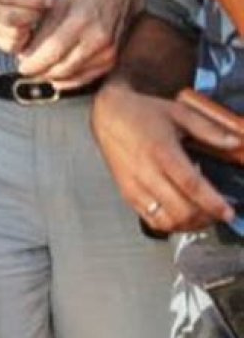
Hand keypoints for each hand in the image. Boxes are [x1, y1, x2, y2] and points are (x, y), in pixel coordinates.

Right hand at [0, 0, 52, 54]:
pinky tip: (28, 25)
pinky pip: (11, 46)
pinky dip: (25, 38)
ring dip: (30, 27)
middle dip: (34, 15)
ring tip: (35, 14)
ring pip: (12, 35)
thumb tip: (49, 1)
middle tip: (43, 7)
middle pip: (9, 18)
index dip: (34, 0)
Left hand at [16, 0, 144, 87]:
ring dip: (51, 76)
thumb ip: (44, 28)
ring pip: (71, 77)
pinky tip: (56, 75)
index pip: (53, 50)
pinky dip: (67, 79)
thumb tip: (26, 53)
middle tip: (27, 67)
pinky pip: (84, 79)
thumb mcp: (61, 2)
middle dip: (39, 71)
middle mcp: (97, 41)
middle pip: (61, 68)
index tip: (21, 65)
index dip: (34, 62)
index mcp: (82, 21)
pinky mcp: (111, 62)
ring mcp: (107, 54)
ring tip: (39, 68)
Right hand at [91, 83, 240, 231]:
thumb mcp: (178, 112)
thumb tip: (234, 142)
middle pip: (180, 210)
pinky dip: (171, 224)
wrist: (108, 114)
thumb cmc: (142, 113)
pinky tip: (182, 214)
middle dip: (205, 217)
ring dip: (189, 225)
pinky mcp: (128, 195)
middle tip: (219, 212)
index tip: (228, 211)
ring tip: (202, 216)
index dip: (212, 203)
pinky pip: (152, 220)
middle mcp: (147, 172)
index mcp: (162, 151)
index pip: (190, 185)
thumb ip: (208, 129)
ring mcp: (135, 187)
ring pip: (167, 221)